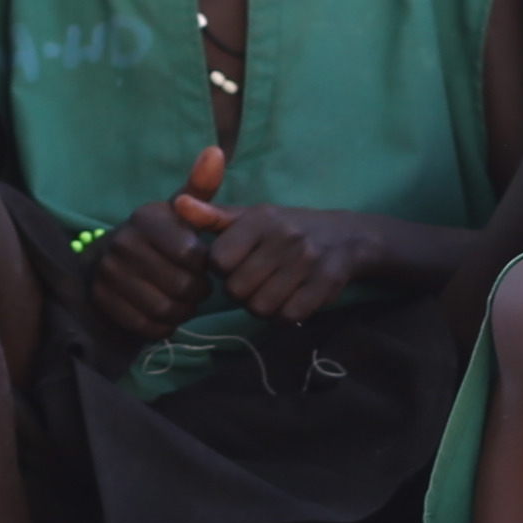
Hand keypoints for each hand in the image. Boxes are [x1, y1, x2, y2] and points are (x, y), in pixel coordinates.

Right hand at [86, 146, 228, 336]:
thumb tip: (215, 152)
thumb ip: (201, 188)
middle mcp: (123, 242)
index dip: (205, 266)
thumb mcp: (180, 211)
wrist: (111, 259)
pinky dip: (162, 326)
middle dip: (196, 292)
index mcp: (146, 218)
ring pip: (167, 310)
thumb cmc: (159, 236)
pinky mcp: (101, 300)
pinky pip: (147, 327)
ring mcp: (108, 273)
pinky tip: (162, 312)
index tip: (199, 263)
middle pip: (183, 286)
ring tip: (179, 299)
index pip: (193, 255)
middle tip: (193, 287)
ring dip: (182, 311)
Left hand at [196, 197, 393, 323]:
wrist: (345, 237)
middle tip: (256, 282)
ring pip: (260, 307)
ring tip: (271, 292)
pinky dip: (284, 317)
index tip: (238, 264)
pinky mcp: (324, 284)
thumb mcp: (249, 217)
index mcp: (260, 218)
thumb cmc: (285, 229)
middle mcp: (284, 236)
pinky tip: (289, 301)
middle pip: (237, 290)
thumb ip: (211, 216)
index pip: (218, 262)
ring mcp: (307, 261)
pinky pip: (287, 317)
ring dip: (262, 307)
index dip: (224, 270)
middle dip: (242, 292)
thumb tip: (177, 205)